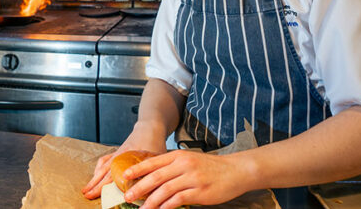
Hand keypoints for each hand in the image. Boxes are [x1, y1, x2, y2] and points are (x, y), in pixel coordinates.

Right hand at [82, 121, 167, 199]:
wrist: (150, 127)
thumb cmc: (155, 143)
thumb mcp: (156, 159)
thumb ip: (150, 173)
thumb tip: (147, 188)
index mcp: (129, 159)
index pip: (116, 176)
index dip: (108, 186)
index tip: (102, 195)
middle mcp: (120, 157)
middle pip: (106, 173)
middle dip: (96, 185)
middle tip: (88, 195)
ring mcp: (117, 154)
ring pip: (103, 168)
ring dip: (94, 179)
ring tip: (86, 189)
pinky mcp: (116, 152)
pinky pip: (104, 160)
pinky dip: (98, 168)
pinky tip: (95, 175)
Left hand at [122, 150, 253, 208]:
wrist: (235, 171)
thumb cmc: (210, 167)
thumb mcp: (189, 160)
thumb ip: (172, 166)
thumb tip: (152, 177)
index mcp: (178, 156)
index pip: (153, 162)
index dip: (137, 169)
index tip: (125, 176)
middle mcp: (183, 165)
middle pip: (156, 177)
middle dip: (139, 188)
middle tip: (128, 196)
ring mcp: (192, 178)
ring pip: (165, 190)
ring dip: (150, 202)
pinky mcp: (200, 192)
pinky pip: (178, 200)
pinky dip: (167, 206)